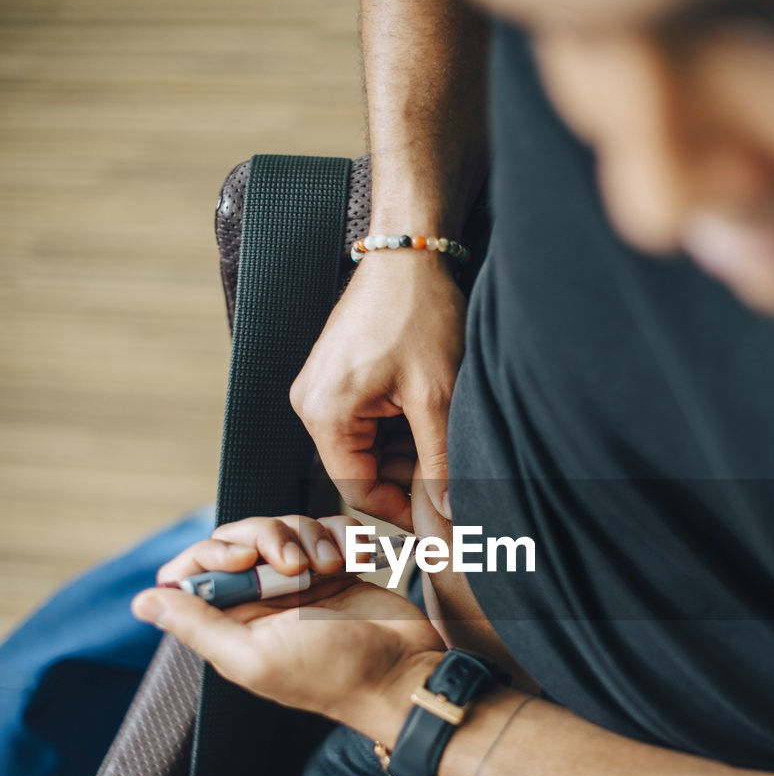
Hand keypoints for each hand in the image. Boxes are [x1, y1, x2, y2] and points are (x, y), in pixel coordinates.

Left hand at [131, 514, 444, 744]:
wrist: (404, 671)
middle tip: (297, 566)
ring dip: (310, 537)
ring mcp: (302, 581)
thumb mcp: (255, 658)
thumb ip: (198, 627)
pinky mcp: (339, 567)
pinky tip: (354, 558)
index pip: (198, 567)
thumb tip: (141, 602)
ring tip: (333, 567)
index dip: (216, 551)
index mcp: (234, 621)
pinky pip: (327, 527)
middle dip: (269, 537)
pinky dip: (340, 533)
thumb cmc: (335, 674)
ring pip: (286, 526)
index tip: (246, 557)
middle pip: (242, 536)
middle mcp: (263, 599)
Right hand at [290, 250, 465, 529]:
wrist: (410, 253)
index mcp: (324, 414)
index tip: (442, 522)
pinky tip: (434, 417)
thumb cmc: (417, 311)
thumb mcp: (436, 396)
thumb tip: (449, 516)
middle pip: (364, 471)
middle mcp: (313, 406)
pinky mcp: (341, 381)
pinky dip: (405, 430)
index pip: (358, 491)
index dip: (403, 512)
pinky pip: (372, 425)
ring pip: (373, 450)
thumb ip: (441, 463)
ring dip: (412, 453)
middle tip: (458, 484)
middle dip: (412, 479)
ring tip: (450, 438)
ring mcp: (324, 392)